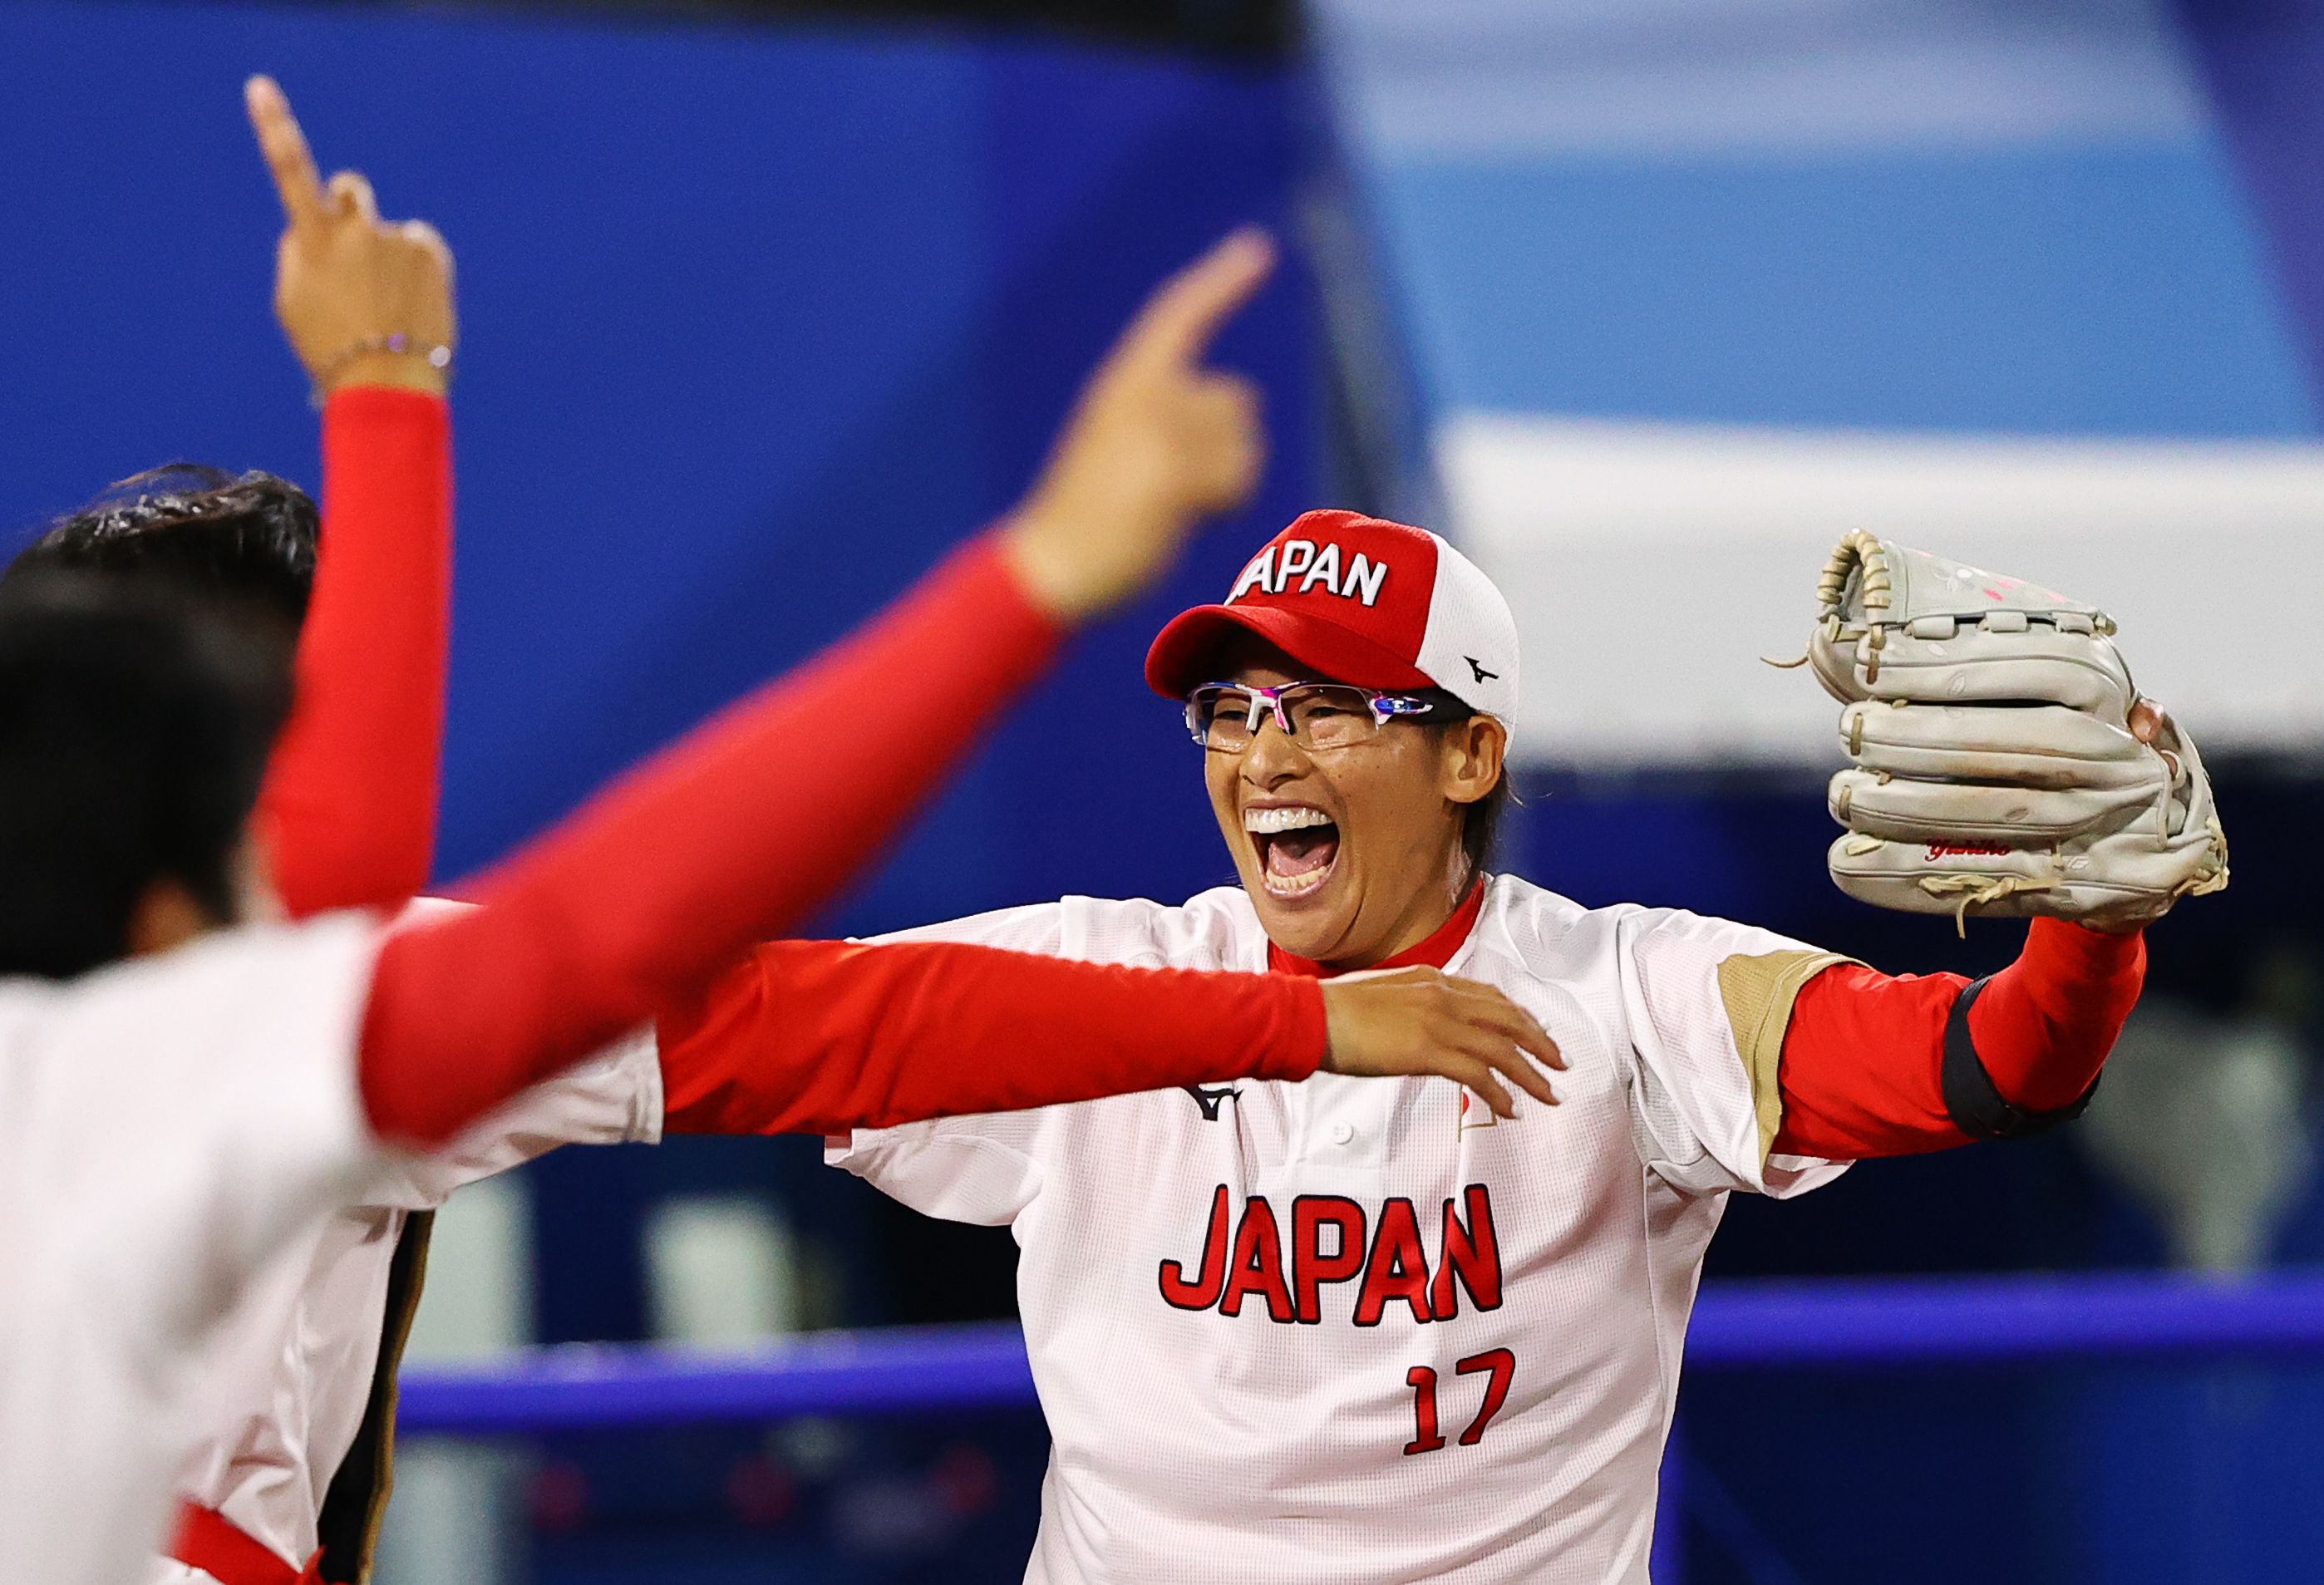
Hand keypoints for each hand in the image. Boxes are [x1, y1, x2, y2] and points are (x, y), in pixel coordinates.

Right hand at [245, 75, 454, 396]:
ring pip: (386, 232)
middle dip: (350, 206)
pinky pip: (417, 245)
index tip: (260, 86)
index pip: (288, 171)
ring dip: (386, 255)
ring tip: (386, 305)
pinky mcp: (428, 250)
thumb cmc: (331, 348)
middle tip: (356, 253)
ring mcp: (393, 238)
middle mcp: (354, 229)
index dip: (273, 125)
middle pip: (350, 189)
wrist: (387, 383)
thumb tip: (311, 226)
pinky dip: (415, 269)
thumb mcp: (294, 302)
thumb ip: (298, 253)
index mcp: (311, 239)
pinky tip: (410, 303)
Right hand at [998, 229, 1273, 622]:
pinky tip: (1186, 516)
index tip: (1258, 249)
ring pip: (1243, 440)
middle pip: (1235, 398)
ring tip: (1171, 502)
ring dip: (1227, 477)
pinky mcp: (1173, 473)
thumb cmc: (1089, 512)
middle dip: (1226, 441)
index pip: (1179, 315)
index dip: (1221, 281)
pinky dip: (1227, 501)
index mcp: (1122, 380)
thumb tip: (1241, 402)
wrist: (1051, 563)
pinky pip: (1238, 477)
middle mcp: (1142, 394)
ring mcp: (1158, 431)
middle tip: (1171, 482)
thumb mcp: (1122, 443)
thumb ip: (1170, 415)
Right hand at [1317, 966, 1563, 1118]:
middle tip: (1561, 1065)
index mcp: (1431, 979)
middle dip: (1540, 1043)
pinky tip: (1510, 1109)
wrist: (1308, 1016)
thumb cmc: (1331, 1010)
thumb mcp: (1380, 996)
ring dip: (1531, 1075)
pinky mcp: (1427, 1050)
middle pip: (1508, 1020)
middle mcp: (1441, 995)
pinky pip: (1478, 1075)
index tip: (1538, 1033)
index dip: (1520, 1017)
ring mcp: (1437, 1021)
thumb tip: (1419, 1025)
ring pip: (1502, 1049)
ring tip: (1548, 1096)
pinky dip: (1499, 1093)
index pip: (1490, 997)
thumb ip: (1409, 1005)